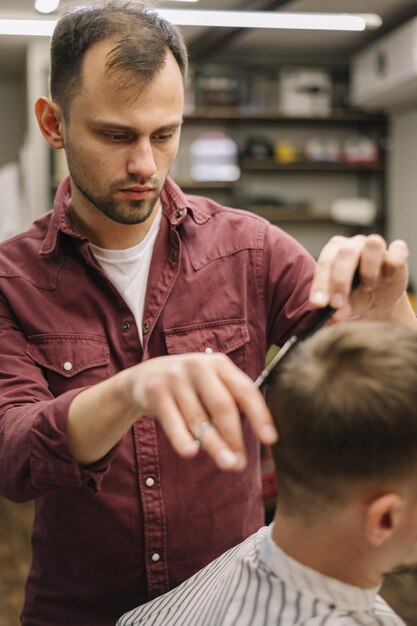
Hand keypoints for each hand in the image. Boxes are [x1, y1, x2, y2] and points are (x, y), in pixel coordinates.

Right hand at [127, 352, 276, 470]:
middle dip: (234, 436)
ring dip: (213, 444)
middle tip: (241, 463)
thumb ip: (232, 402)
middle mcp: (199, 366)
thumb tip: (261, 437)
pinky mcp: (156, 390)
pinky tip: (191, 452)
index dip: (260, 415)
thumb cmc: (189, 387)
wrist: (145, 376)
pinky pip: (172, 420)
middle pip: (222, 405)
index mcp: (220, 364)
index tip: (271, 440)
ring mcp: (176, 377)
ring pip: (198, 417)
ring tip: (226, 464)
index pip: (245, 390)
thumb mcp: (211, 384)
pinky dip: (182, 438)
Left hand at [309, 234, 416, 326]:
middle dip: (339, 280)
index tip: (318, 303)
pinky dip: (392, 263)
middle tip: (337, 304)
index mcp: (334, 252)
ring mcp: (376, 246)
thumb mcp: (345, 305)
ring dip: (368, 269)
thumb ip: (338, 308)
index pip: (325, 262)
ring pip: (373, 244)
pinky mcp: (398, 252)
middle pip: (345, 253)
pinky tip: (387, 277)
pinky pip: (398, 249)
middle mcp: (354, 244)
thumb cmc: (356, 296)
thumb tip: (333, 317)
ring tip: (367, 287)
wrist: (380, 299)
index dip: (321, 283)